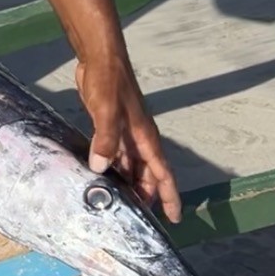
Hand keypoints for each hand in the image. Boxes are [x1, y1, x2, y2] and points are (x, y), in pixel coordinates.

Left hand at [79, 55, 181, 222]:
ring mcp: (125, 131)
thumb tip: (100, 168)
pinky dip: (112, 166)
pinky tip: (102, 176)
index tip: (175, 218)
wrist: (99, 57)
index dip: (169, 196)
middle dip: (146, 195)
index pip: (163, 173)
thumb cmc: (108, 81)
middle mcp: (139, 137)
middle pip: (147, 173)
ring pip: (131, 164)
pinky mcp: (110, 124)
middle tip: (138, 217)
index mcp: (145, 136)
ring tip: (118, 202)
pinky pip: (115, 152)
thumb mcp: (107, 110)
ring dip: (128, 182)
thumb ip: (105, 139)